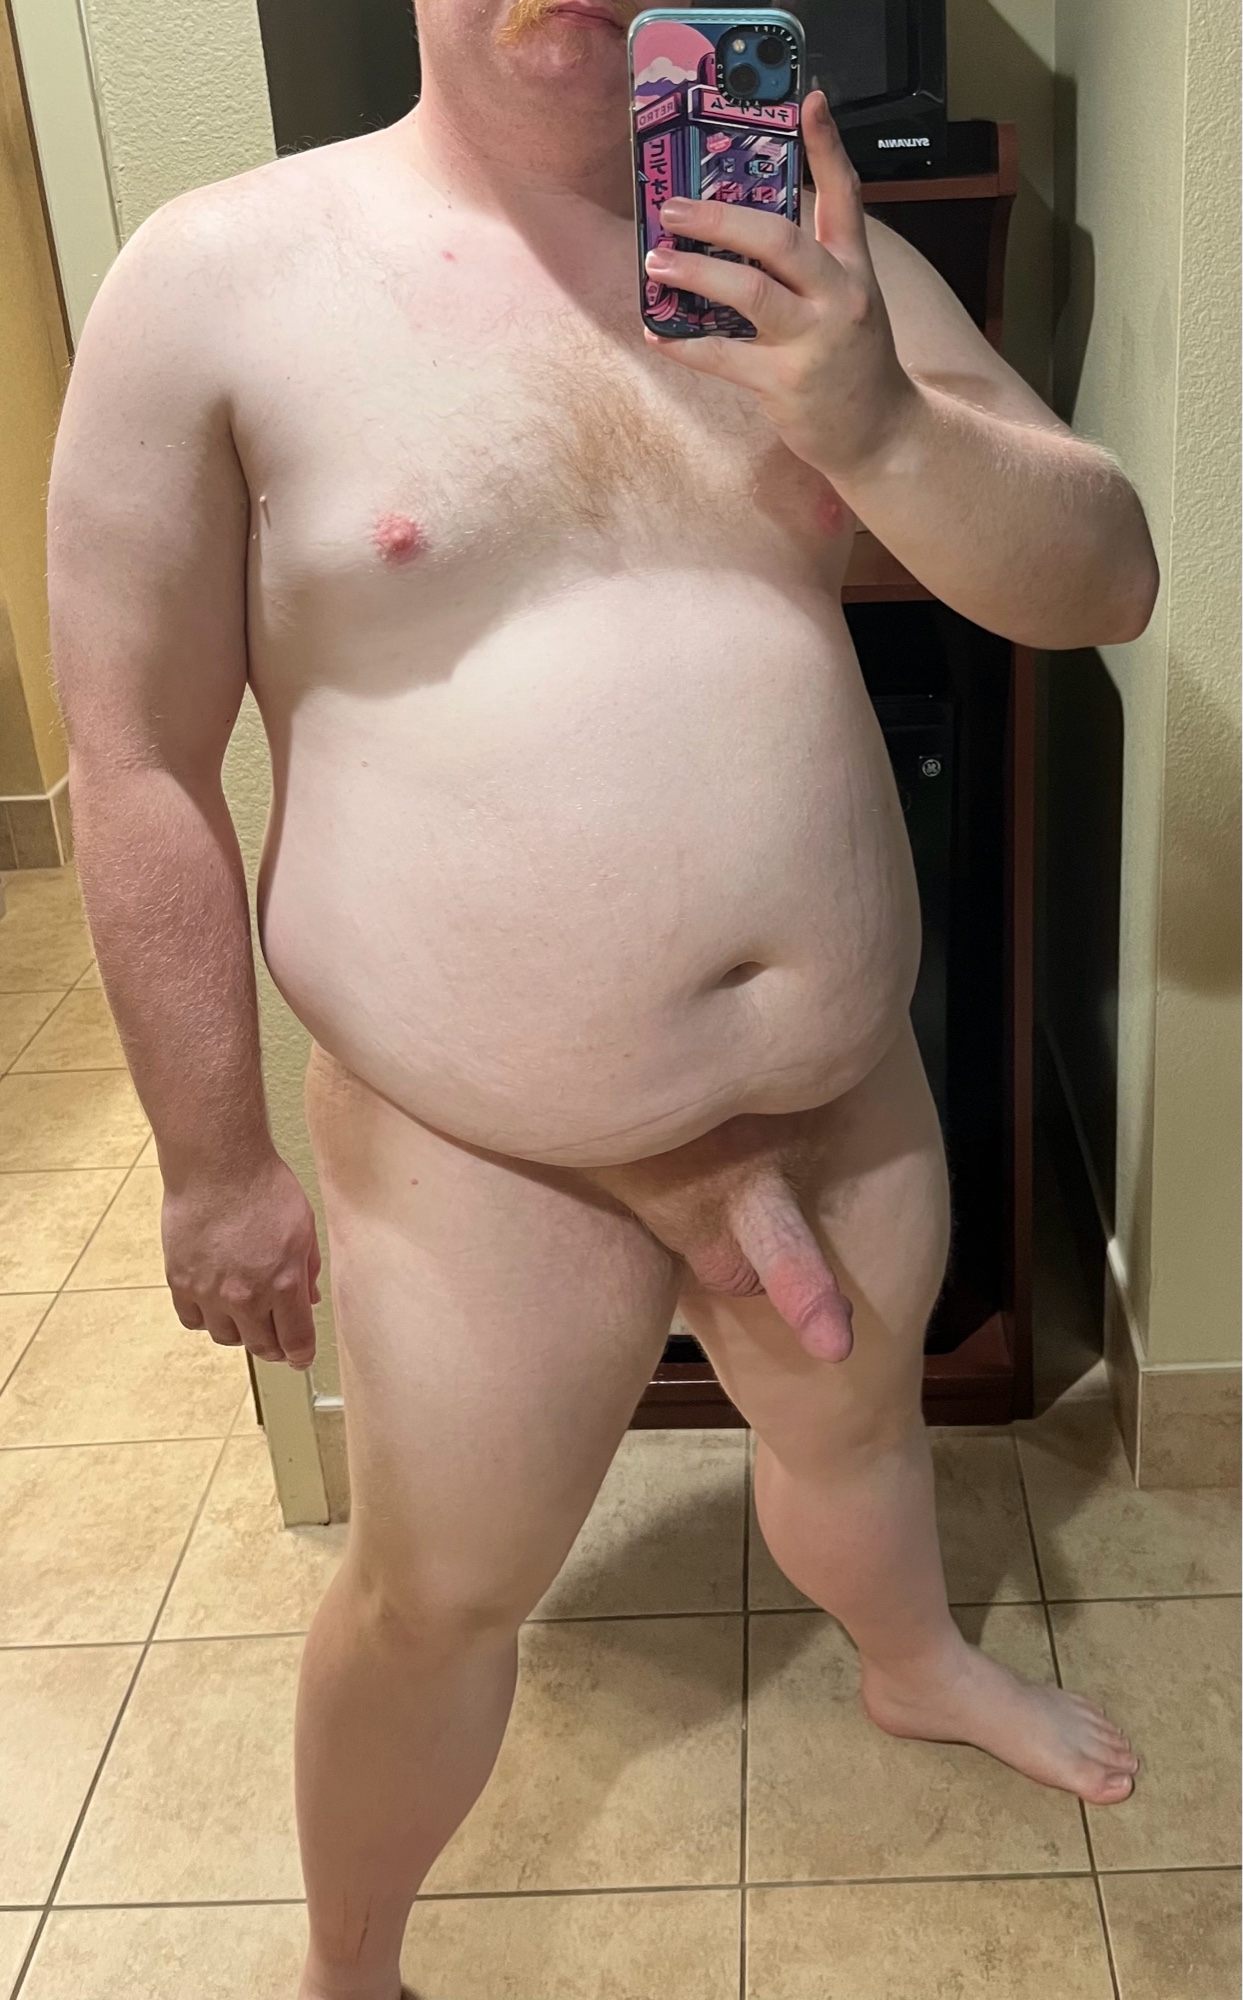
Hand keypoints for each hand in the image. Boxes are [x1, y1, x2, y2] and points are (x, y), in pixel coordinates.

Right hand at [161, 1151, 321, 1370]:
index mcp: (284, 1284)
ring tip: (246, 1312)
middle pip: (262, 1347)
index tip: (301, 1358)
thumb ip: (308, 1270)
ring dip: (240, 1331)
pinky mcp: (180, 1281)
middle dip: (274, 1346)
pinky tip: (215, 1302)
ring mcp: (209, 1292)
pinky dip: (206, 1318)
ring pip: (226, 1337)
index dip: (301, 1356)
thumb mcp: (303, 1228)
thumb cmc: (264, 1187)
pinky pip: (193, 1320)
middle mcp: (246, 1296)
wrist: (217, 1164)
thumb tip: (307, 1300)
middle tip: (277, 1337)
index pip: (295, 1342)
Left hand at [643, 91, 916, 479]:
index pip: (846, 195)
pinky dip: (684, 344)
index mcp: (853, 268)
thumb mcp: (848, 300)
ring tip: (655, 261)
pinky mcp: (785, 384)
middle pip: (779, 240)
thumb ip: (808, 263)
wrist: (880, 433)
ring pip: (749, 294)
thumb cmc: (851, 361)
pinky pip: (724, 358)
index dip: (826, 146)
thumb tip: (740, 231)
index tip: (807, 102)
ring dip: (695, 274)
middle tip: (674, 209)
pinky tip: (656, 331)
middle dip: (721, 220)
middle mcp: (838, 296)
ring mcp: (813, 341)